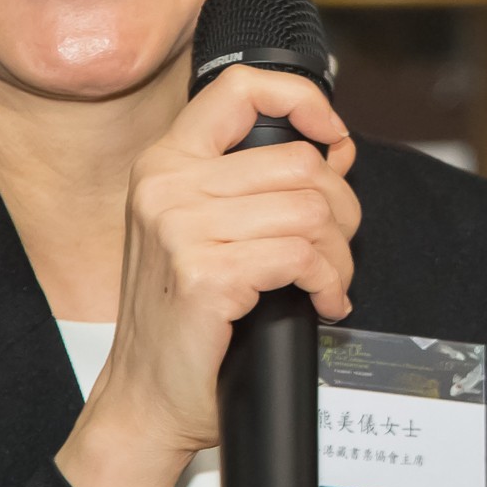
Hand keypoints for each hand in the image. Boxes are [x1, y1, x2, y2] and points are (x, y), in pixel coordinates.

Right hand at [57, 66, 359, 486]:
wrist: (145, 397)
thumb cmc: (181, 319)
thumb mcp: (198, 229)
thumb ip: (248, 182)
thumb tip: (332, 149)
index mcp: (164, 163)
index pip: (242, 88)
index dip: (305, 102)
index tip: (334, 141)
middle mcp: (166, 185)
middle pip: (301, 163)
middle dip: (342, 210)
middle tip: (334, 251)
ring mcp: (180, 229)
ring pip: (312, 210)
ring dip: (339, 256)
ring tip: (328, 283)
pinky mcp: (205, 274)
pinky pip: (304, 256)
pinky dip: (330, 282)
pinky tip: (322, 303)